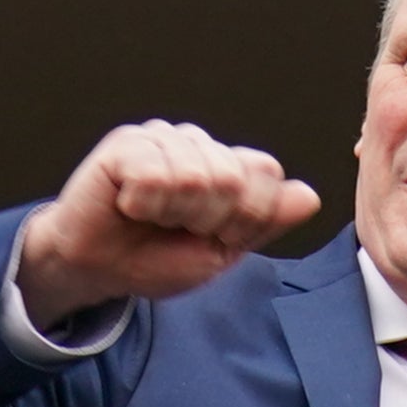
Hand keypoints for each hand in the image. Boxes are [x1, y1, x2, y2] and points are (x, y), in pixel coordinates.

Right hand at [9, 119, 325, 330]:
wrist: (97, 269)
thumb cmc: (156, 258)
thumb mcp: (222, 251)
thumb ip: (265, 222)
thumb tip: (309, 196)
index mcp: (227, 165)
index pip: (267, 174)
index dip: (246, 218)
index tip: (215, 236)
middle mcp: (198, 144)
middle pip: (233, 177)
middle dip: (208, 219)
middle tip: (176, 228)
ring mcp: (163, 138)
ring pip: (195, 175)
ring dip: (172, 213)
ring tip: (150, 217)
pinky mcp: (126, 143)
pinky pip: (155, 173)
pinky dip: (144, 203)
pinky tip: (129, 204)